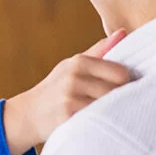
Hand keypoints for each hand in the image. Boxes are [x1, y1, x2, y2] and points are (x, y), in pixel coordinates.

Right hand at [3, 30, 130, 154]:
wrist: (29, 113)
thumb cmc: (57, 87)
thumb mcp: (74, 65)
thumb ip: (100, 50)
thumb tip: (122, 32)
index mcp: (79, 62)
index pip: (121, 73)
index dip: (126, 83)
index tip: (122, 89)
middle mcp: (74, 79)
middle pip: (118, 91)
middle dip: (121, 98)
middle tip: (116, 104)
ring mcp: (70, 99)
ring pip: (109, 107)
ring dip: (112, 112)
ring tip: (106, 114)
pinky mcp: (67, 118)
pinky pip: (96, 120)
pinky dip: (100, 123)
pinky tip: (96, 123)